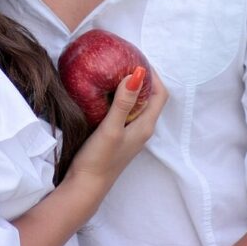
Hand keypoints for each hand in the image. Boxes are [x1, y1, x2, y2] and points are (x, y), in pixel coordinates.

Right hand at [65, 66, 167, 190]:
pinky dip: (119, 99)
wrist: (85, 186)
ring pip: (137, 104)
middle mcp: (142, 128)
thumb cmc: (99, 160)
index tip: (137, 58)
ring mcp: (130, 134)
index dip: (154, 75)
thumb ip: (123, 102)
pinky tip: (104, 94)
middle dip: (141, 78)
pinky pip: (125, 112)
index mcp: (146, 125)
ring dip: (130, 88)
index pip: (160, 94)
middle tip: (124, 61)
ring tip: (114, 72)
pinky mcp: (119, 137)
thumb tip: (137, 73)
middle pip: (150, 97)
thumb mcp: (111, 128)